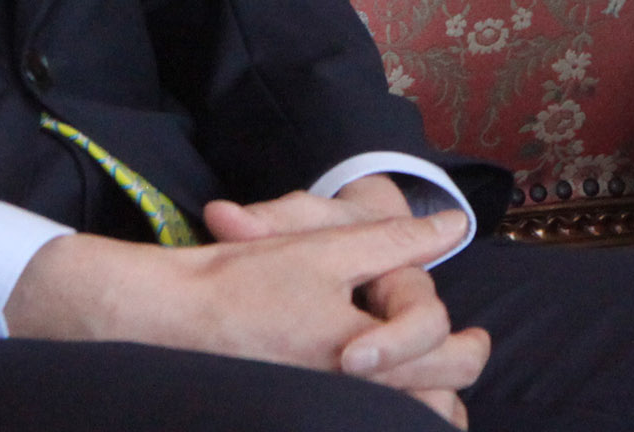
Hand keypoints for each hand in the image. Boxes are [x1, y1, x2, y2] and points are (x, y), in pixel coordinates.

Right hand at [0, 208, 483, 422]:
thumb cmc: (243, 281)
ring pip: (410, 424)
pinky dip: (392, 419)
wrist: (164, 320)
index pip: (441, 351)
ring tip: (434, 386)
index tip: (467, 334)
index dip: (459, 340)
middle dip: (458, 376)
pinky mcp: (304, 420)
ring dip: (430, 409)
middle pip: (438, 403)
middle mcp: (350, 393)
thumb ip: (395, 240)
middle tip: (468, 353)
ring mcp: (326, 412)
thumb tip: (451, 223)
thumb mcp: (323, 247)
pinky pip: (368, 429)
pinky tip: (388, 401)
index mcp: (362, 350)